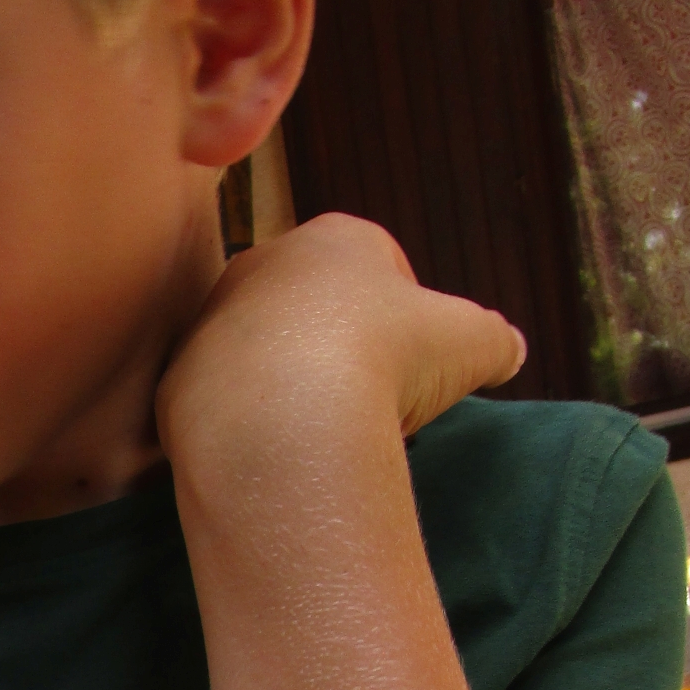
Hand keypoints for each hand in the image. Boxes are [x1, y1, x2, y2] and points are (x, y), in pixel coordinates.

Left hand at [156, 213, 524, 471]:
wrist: (285, 414)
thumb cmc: (387, 358)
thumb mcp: (473, 343)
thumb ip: (495, 340)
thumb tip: (509, 350)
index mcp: (337, 238)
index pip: (381, 266)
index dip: (407, 319)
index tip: (414, 365)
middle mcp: (265, 263)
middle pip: (315, 308)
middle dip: (343, 350)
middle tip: (371, 402)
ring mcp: (214, 318)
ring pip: (264, 353)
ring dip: (292, 387)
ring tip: (322, 432)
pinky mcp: (180, 376)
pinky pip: (224, 402)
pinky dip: (250, 425)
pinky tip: (275, 450)